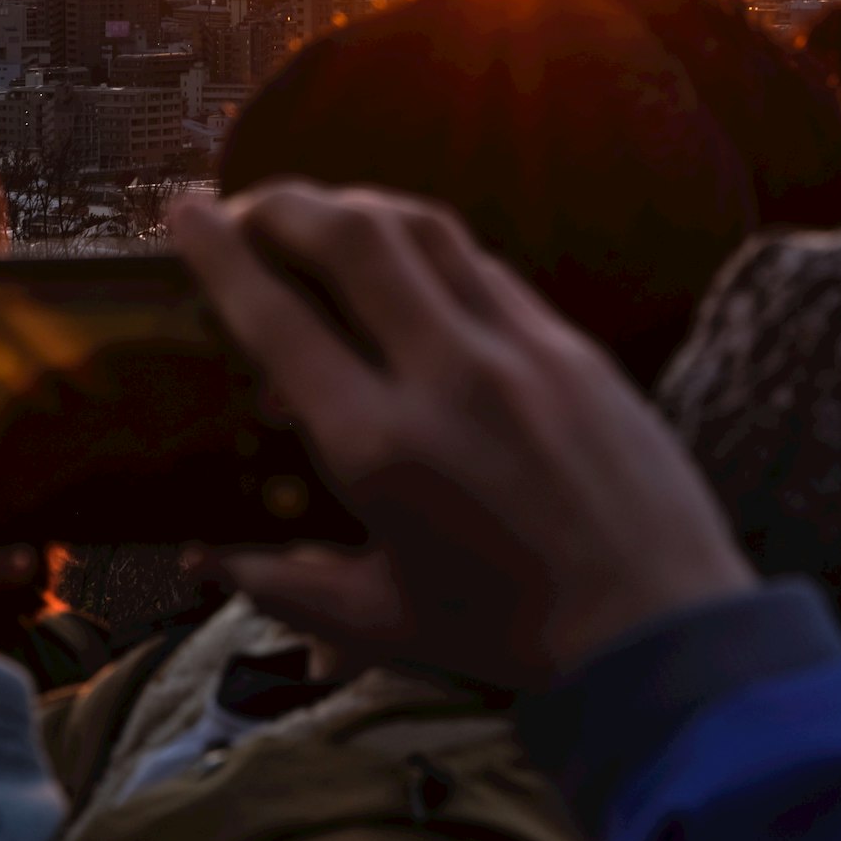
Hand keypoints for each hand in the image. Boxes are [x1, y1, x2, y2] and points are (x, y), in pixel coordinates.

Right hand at [170, 184, 754, 686]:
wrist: (658, 632)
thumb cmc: (511, 637)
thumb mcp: (379, 623)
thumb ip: (282, 585)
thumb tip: (206, 559)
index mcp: (380, 447)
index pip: (277, 318)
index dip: (219, 252)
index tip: (183, 212)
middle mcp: (447, 375)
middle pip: (352, 234)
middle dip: (287, 203)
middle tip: (251, 207)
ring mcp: (520, 348)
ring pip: (426, 229)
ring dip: (360, 207)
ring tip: (325, 219)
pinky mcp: (574, 346)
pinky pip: (487, 267)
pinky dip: (432, 252)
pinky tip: (414, 274)